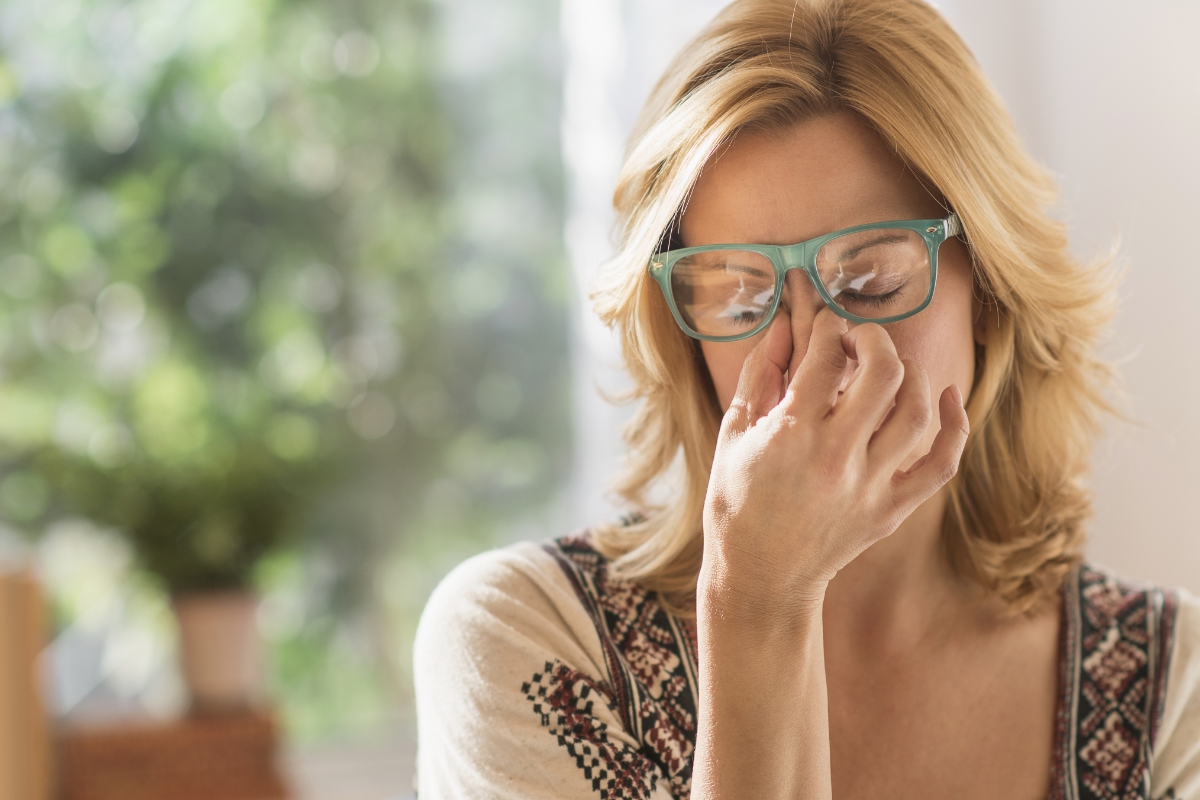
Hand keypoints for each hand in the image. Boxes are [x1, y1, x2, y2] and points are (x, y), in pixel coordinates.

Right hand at [699, 307, 969, 619]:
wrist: (762, 577)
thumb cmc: (738, 504)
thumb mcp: (733, 434)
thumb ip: (760, 375)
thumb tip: (785, 325)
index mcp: (790, 436)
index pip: (827, 355)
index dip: (828, 327)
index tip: (824, 325)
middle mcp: (836, 458)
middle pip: (883, 372)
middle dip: (872, 339)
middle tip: (856, 338)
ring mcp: (870, 486)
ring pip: (917, 410)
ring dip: (909, 374)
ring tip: (888, 368)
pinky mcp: (891, 509)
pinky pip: (941, 463)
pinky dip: (954, 425)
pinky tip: (946, 395)